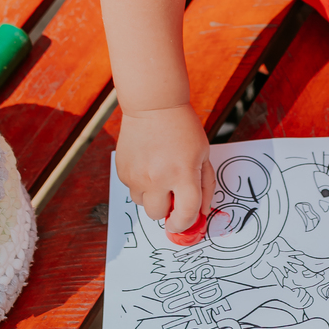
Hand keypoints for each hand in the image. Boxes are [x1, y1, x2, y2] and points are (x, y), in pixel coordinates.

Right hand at [116, 103, 214, 234]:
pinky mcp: (122, 170)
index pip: (185, 214)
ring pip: (143, 203)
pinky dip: (140, 182)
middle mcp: (158, 178)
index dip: (185, 223)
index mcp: (183, 174)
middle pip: (158, 215)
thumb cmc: (183, 128)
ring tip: (158, 171)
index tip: (182, 222)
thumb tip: (201, 212)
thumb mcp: (203, 154)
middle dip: (166, 209)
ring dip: (152, 195)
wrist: (153, 106)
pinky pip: (132, 189)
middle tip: (171, 191)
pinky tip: (147, 163)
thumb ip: (205, 185)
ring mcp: (137, 175)